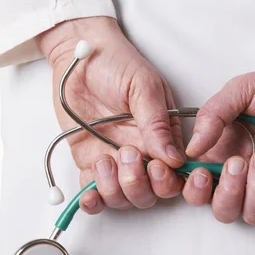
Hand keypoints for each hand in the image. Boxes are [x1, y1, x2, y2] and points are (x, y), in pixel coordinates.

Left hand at [36, 17, 184, 213]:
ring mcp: (116, 160)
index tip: (154, 166)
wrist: (79, 54)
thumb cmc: (117, 63)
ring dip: (115, 189)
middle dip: (139, 184)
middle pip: (150, 193)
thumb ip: (156, 123)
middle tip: (126, 153)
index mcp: (163, 136)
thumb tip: (175, 158)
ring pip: (124, 197)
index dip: (168, 179)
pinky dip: (92, 200)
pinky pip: (93, 192)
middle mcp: (143, 154)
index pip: (175, 172)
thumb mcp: (143, 87)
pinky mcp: (90, 162)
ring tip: (104, 160)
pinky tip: (88, 193)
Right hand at [182, 18, 254, 224]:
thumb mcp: (240, 91)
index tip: (202, 172)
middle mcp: (243, 174)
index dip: (194, 189)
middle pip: (222, 209)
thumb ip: (212, 116)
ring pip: (252, 214)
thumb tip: (191, 150)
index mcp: (221, 153)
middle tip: (240, 162)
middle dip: (228, 192)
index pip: (198, 187)